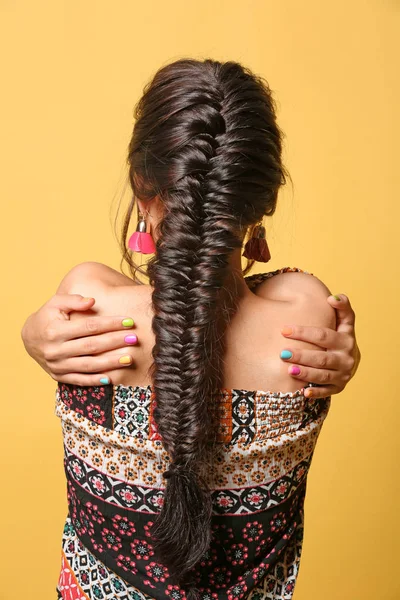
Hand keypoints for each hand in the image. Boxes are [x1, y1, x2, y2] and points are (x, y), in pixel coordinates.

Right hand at [21, 294, 137, 385]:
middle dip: (115, 342)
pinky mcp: (58, 376)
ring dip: (110, 363)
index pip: (89, 327)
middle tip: (134, 338)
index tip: (128, 321)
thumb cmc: (47, 317)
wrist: (28, 339)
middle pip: (91, 346)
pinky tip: (111, 377)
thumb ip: (74, 300)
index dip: (110, 324)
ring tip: (129, 358)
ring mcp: (57, 365)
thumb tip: (92, 301)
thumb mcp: (56, 303)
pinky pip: (79, 380)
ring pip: (88, 365)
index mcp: (55, 330)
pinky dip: (95, 380)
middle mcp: (55, 350)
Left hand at [279, 294, 360, 398]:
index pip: (323, 335)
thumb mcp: (345, 322)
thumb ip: (342, 307)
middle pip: (322, 358)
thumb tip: (332, 297)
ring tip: (289, 370)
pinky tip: (302, 392)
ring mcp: (343, 375)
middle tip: (282, 353)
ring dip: (306, 373)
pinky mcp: (338, 388)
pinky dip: (315, 393)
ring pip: (323, 376)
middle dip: (301, 355)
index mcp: (346, 339)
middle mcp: (346, 358)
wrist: (352, 361)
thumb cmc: (341, 337)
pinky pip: (326, 392)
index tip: (284, 330)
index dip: (303, 332)